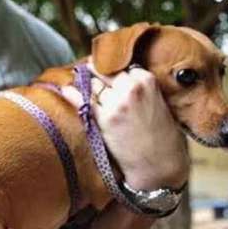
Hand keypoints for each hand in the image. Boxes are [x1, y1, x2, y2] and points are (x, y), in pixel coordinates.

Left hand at [62, 68, 188, 189]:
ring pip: (92, 85)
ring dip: (85, 84)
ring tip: (78, 83)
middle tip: (86, 74)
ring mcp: (116, 103)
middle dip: (94, 73)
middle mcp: (131, 88)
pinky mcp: (104, 120)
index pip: (119, 65)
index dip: (109, 68)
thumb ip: (138, 86)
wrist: (160, 163)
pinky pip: (83, 101)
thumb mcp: (157, 101)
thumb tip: (115, 75)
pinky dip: (73, 94)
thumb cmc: (160, 134)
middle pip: (103, 71)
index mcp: (146, 80)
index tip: (101, 69)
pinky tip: (66, 90)